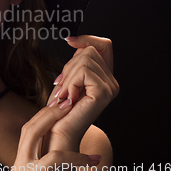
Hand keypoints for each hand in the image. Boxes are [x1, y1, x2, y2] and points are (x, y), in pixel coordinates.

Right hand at [10, 101, 101, 170]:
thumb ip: (50, 161)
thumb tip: (63, 138)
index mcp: (21, 164)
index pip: (28, 131)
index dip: (43, 115)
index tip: (60, 103)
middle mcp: (19, 170)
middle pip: (29, 131)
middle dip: (49, 115)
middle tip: (67, 103)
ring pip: (47, 153)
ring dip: (66, 140)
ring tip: (83, 140)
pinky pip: (57, 166)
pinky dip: (76, 162)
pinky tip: (91, 161)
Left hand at [44, 35, 118, 152]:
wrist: (58, 132)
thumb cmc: (60, 108)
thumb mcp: (67, 78)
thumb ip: (75, 61)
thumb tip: (73, 40)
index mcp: (105, 76)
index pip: (103, 44)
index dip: (87, 38)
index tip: (70, 41)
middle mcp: (112, 81)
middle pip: (89, 51)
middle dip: (69, 67)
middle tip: (63, 88)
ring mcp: (110, 87)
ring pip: (84, 60)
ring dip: (68, 78)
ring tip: (65, 96)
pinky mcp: (104, 92)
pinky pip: (82, 72)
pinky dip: (70, 84)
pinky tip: (69, 99)